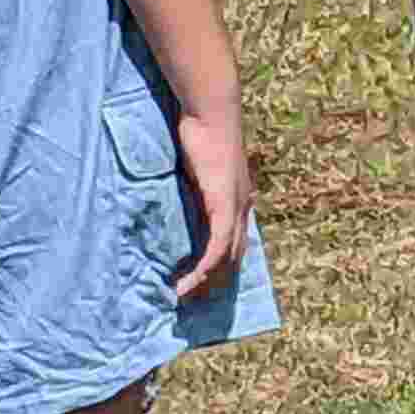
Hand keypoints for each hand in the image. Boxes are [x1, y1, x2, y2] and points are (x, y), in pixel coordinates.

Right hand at [172, 111, 251, 301]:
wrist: (211, 110)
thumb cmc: (199, 130)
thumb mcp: (194, 165)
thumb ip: (189, 185)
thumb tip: (171, 196)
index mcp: (237, 199)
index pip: (234, 242)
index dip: (220, 265)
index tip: (199, 283)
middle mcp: (243, 207)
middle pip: (234, 258)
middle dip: (213, 283)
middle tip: (188, 302)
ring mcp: (236, 209)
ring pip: (226, 260)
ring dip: (204, 283)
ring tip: (182, 299)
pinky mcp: (224, 207)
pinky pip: (216, 249)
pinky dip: (202, 270)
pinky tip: (185, 285)